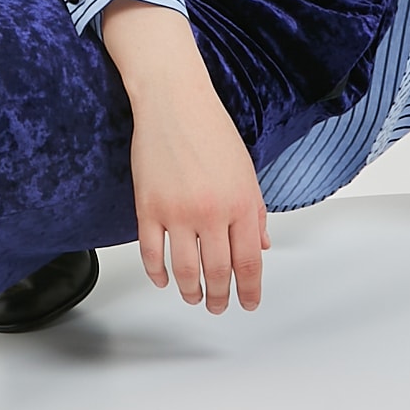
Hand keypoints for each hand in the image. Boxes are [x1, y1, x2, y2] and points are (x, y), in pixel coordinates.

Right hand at [100, 0, 268, 310]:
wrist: (173, 102)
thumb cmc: (211, 130)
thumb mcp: (246, 172)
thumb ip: (255, 213)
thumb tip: (261, 246)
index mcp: (242, 203)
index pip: (249, 262)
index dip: (250, 290)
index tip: (249, 302)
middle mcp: (212, 212)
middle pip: (218, 272)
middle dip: (219, 297)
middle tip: (218, 307)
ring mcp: (178, 212)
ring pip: (184, 269)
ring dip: (190, 291)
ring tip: (193, 297)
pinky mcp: (149, 207)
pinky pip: (151, 253)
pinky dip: (157, 272)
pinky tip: (163, 279)